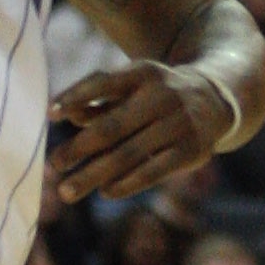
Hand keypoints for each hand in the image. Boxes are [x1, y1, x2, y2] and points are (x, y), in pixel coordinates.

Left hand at [49, 60, 234, 203]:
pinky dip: (126, 183)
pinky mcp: (191, 150)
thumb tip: (64, 114)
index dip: (75, 97)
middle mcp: (162, 96)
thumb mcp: (132, 88)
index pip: (103, 83)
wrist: (214, 100)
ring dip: (94, 174)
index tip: (50, 115)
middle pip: (112, 127)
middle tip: (53, 166)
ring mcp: (178, 124)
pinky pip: (153, 171)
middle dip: (78, 149)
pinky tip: (105, 191)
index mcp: (143, 73)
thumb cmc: (157, 95)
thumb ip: (98, 100)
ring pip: (128, 154)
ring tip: (67, 191)